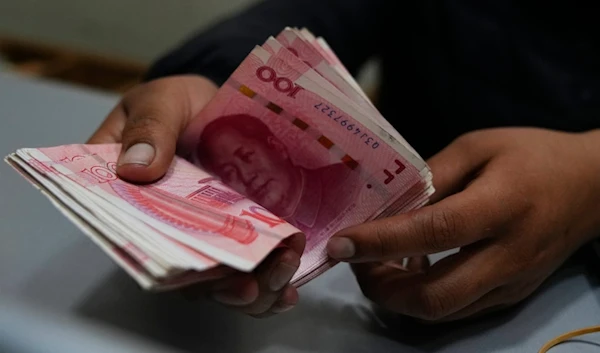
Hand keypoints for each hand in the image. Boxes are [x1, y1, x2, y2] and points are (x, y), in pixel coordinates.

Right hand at [88, 75, 304, 316]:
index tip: (197, 269)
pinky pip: (249, 268)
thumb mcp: (158, 102)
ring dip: (252, 289)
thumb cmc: (176, 103)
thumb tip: (134, 168)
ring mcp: (203, 235)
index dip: (165, 264)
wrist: (216, 103)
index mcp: (126, 202)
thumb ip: (149, 128)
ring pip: (219, 280)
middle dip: (219, 287)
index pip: (136, 241)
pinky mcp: (236, 233)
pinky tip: (289, 288)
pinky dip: (270, 284)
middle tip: (249, 286)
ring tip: (281, 274)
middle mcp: (164, 229)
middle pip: (185, 273)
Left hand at [327, 128, 599, 321]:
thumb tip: (387, 203)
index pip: (433, 232)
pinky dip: (423, 298)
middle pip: (434, 296)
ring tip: (375, 265)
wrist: (592, 188)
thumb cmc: (533, 157)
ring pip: (443, 312)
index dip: (380, 242)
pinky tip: (410, 271)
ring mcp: (511, 284)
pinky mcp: (512, 296)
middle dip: (381, 288)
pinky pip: (458, 310)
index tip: (340, 244)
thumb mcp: (479, 147)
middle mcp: (507, 256)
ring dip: (397, 297)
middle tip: (354, 261)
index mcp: (501, 206)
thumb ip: (432, 174)